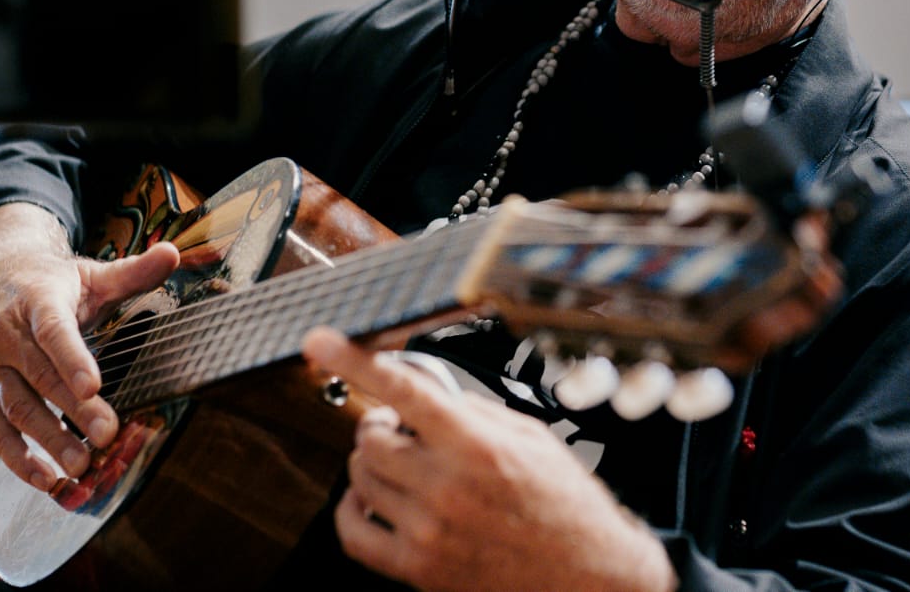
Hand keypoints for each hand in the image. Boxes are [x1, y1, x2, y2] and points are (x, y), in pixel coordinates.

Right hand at [0, 203, 179, 490]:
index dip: (73, 358)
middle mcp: (7, 337)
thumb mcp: (90, 274)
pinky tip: (45, 479)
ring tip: (79, 465)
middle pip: (41, 376)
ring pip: (18, 408)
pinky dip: (17, 459)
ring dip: (47, 439)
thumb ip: (132, 272)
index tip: (95, 385)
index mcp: (37, 301)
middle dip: (74, 410)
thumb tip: (172, 254)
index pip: (54, 331)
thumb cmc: (50, 283)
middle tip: (106, 435)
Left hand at [302, 328, 677, 591]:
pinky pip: (354, 533)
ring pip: (360, 478)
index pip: (402, 390)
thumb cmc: (566, 507)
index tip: (320, 342)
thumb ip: (473, 411)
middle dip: (379, 424)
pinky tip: (375, 500)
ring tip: (401, 465)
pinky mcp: (418, 569)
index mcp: (477, 445)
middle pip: (369, 437)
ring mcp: (428, 531)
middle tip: (400, 428)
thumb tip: (426, 392)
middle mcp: (447, 487)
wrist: (589, 579)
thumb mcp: (532, 437)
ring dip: (372, 463)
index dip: (354, 360)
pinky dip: (354, 509)